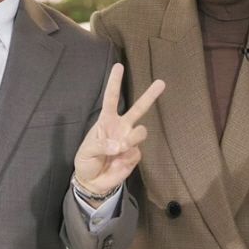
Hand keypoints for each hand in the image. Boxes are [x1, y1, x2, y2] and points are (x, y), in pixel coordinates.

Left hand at [74, 63, 164, 194]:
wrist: (93, 182)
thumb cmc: (87, 161)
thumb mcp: (87, 151)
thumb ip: (102, 146)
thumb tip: (120, 145)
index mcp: (106, 121)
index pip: (111, 98)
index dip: (114, 82)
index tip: (119, 66)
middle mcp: (121, 127)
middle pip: (139, 108)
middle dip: (150, 95)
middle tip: (161, 82)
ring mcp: (130, 141)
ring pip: (141, 132)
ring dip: (133, 138)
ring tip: (121, 148)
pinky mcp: (135, 155)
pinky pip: (135, 153)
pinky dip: (126, 159)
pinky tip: (118, 163)